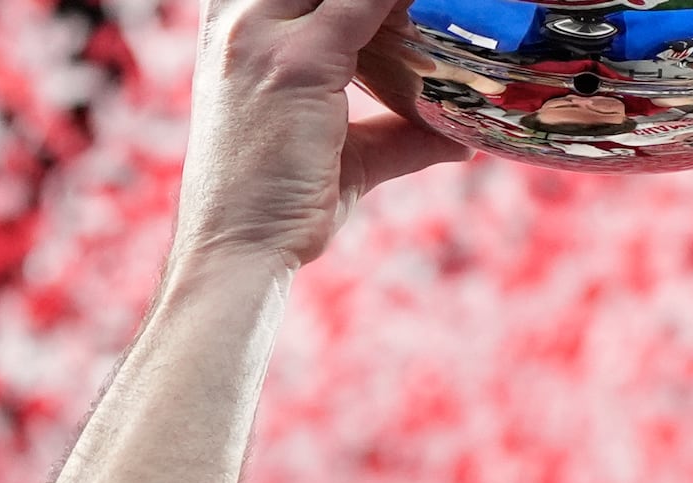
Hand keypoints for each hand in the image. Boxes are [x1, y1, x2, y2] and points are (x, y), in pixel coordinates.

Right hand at [171, 0, 468, 275]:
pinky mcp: (299, 61)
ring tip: (445, 17)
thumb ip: (397, 134)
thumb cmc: (280, 205)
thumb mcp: (343, 153)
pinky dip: (404, 5)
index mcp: (235, 26)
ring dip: (394, 3)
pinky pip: (370, 4)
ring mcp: (264, 34)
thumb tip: (457, 137)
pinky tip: (443, 15)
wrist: (236, 249)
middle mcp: (240, 17)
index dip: (360, 3)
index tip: (399, 15)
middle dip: (375, 1)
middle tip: (428, 15)